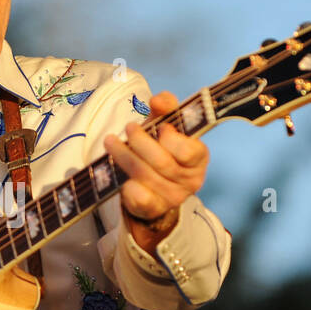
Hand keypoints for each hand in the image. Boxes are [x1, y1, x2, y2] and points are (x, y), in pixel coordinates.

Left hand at [103, 91, 209, 252]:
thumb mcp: (165, 124)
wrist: (153, 184)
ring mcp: (172, 197)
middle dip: (141, 143)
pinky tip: (116, 171)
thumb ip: (165, 107)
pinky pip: (139, 198)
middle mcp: (190, 181)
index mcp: (198, 159)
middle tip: (129, 128)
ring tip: (111, 141)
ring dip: (124, 156)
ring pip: (146, 176)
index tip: (160, 127)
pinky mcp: (154, 209)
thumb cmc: (161, 148)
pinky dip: (126, 184)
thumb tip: (158, 100)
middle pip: (163, 163)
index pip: (190, 151)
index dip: (172, 139)